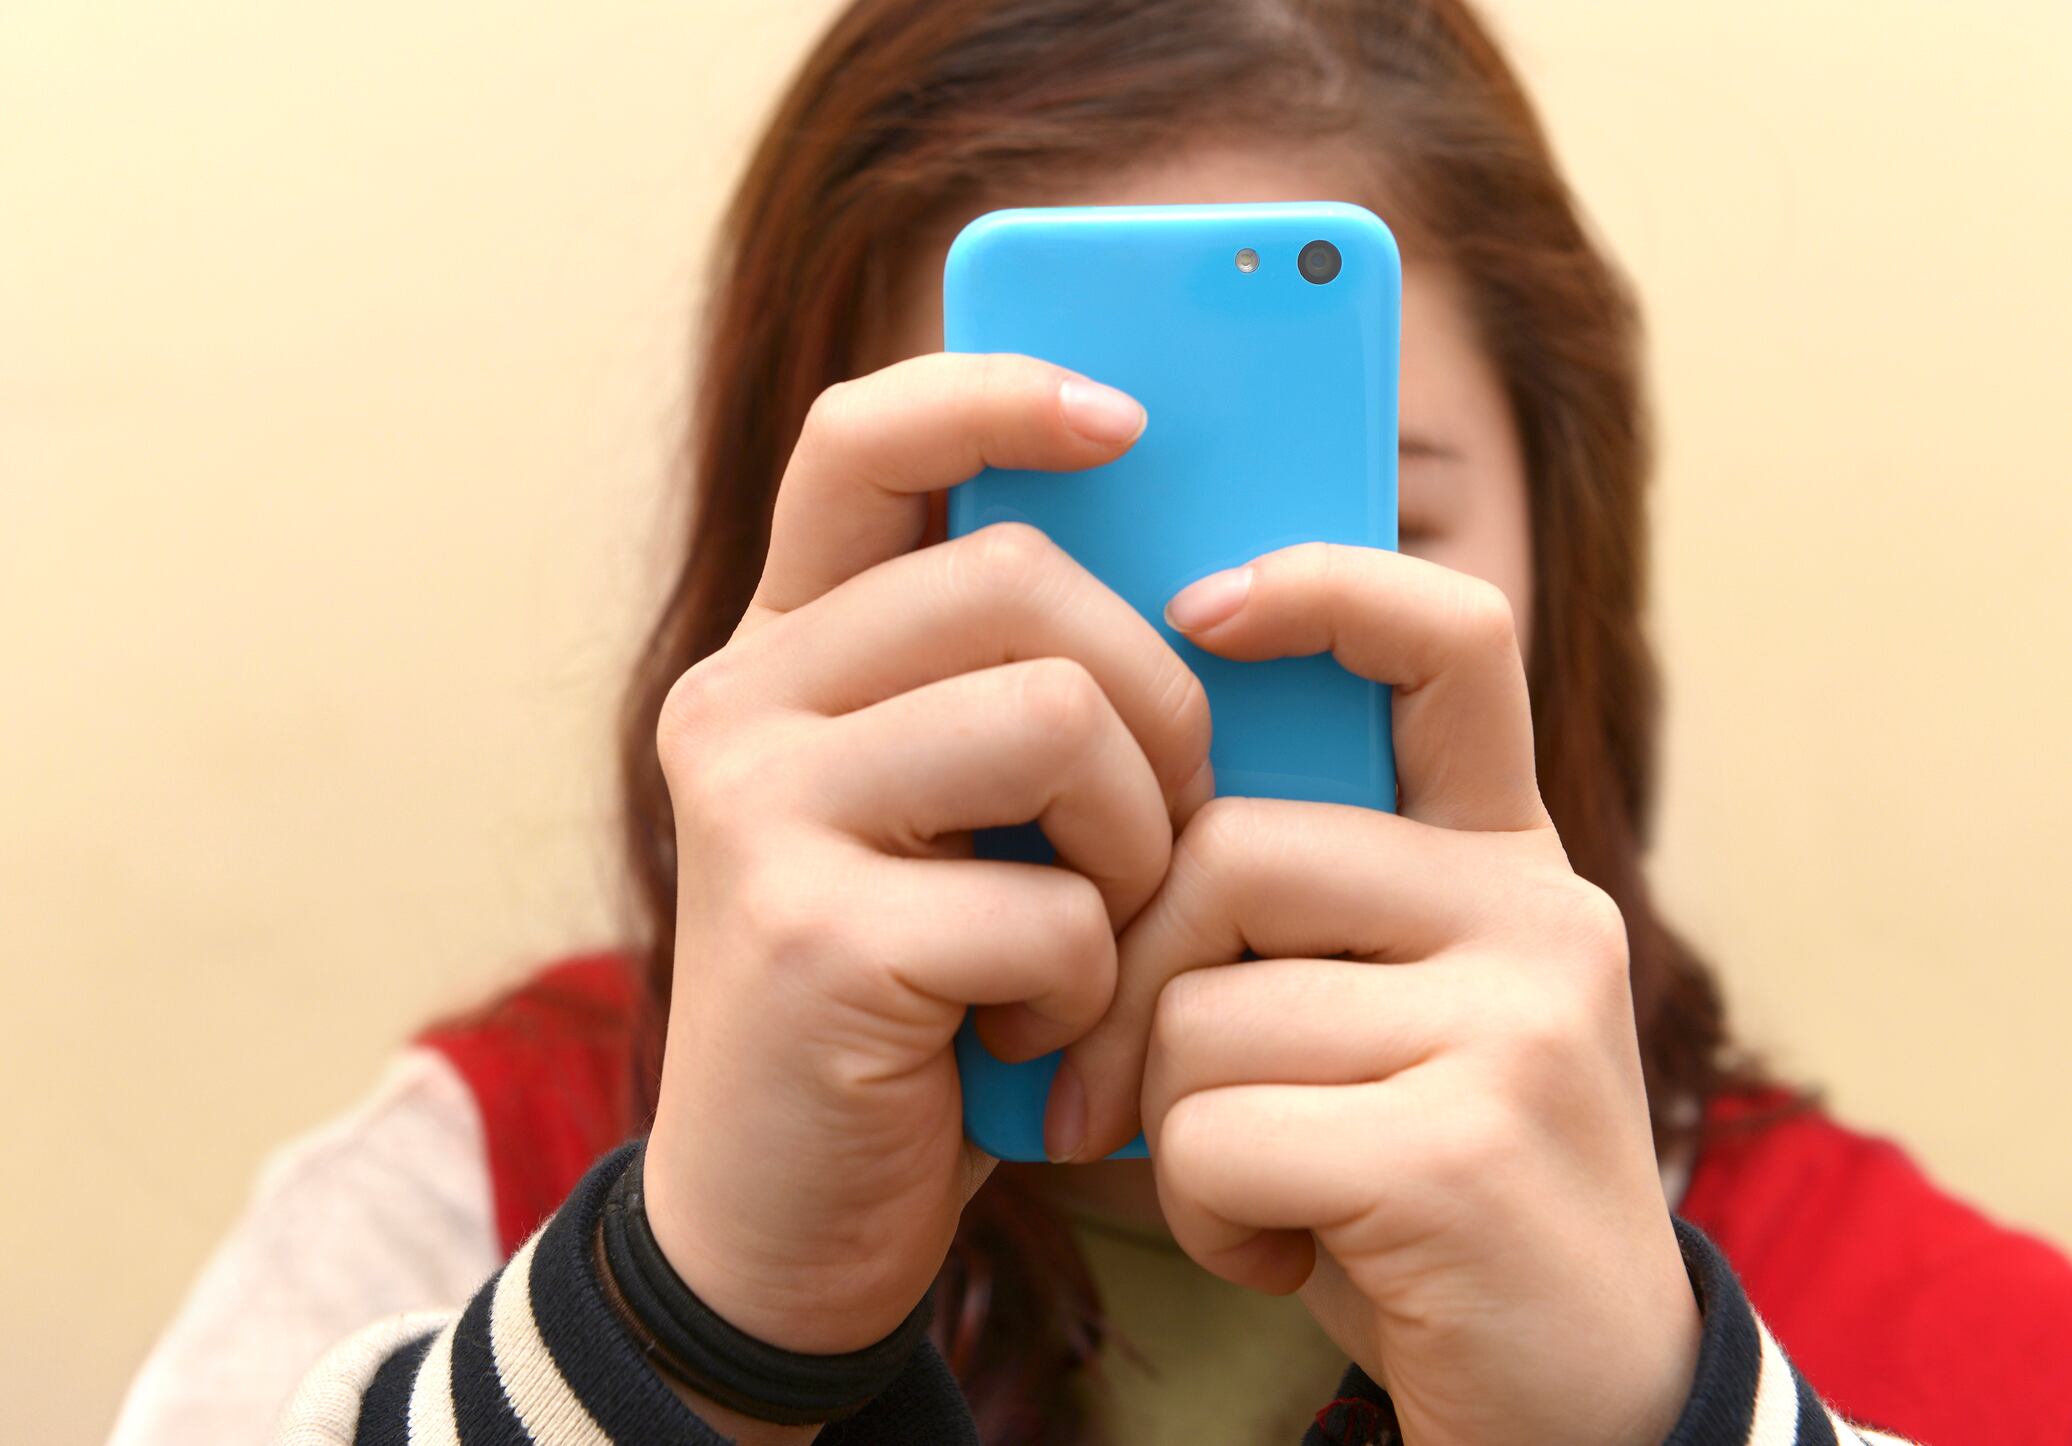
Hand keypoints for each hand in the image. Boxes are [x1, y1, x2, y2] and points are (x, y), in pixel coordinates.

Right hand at [641, 356, 1212, 1386]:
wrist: (786, 1218)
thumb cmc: (917, 996)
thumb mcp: (962, 821)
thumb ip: (1027, 693)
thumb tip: (1213, 580)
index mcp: (788, 650)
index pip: (864, 439)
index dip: (996, 395)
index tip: (1127, 417)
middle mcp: (746, 700)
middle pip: (1018, 578)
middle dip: (1156, 696)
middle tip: (1166, 815)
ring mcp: (760, 811)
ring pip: (1052, 717)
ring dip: (1137, 838)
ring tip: (1098, 930)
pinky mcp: (808, 938)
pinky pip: (1047, 902)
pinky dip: (1088, 980)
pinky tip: (1034, 1036)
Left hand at [1067, 544, 1700, 1444]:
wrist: (1571, 1401)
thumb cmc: (1421, 1190)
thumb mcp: (1375, 1023)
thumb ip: (1296, 915)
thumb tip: (1105, 822)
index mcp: (1507, 863)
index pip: (1453, 641)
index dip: (1327, 585)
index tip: (1197, 610)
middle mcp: (1534, 914)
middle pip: (1233, 853)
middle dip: (1130, 979)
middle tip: (1099, 1087)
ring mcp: (1516, 1025)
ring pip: (1202, 1009)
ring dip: (1172, 1126)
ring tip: (1255, 1188)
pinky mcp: (1461, 1149)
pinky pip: (1216, 1134)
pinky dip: (1206, 1213)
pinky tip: (1283, 1252)